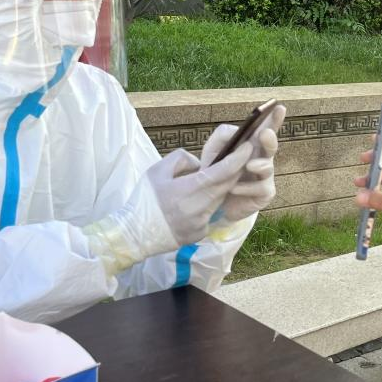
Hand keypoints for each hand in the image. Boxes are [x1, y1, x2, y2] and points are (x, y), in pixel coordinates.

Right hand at [82, 143, 254, 276]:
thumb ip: (182, 159)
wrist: (134, 234)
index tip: (247, 147)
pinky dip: (207, 205)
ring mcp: (201, 223)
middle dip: (234, 172)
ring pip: (219, 200)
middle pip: (226, 186)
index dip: (237, 159)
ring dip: (219, 188)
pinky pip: (210, 214)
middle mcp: (198, 208)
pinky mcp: (200, 234)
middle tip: (239, 158)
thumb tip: (200, 164)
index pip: (221, 172)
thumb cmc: (143, 199)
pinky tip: (194, 203)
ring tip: (210, 180)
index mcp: (187, 190)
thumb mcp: (157, 170)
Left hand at [200, 105, 285, 222]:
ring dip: (259, 164)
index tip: (279, 107)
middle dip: (270, 139)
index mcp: (252, 144)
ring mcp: (265, 176)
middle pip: (271, 145)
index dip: (274, 118)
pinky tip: (233, 189)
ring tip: (249, 165)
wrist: (214, 203)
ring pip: (268, 167)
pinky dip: (245, 187)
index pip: (265, 128)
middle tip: (264, 134)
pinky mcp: (265, 193)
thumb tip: (238, 133)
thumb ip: (222, 137)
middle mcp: (262, 157)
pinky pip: (260, 188)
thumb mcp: (213, 151)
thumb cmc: (217, 172)